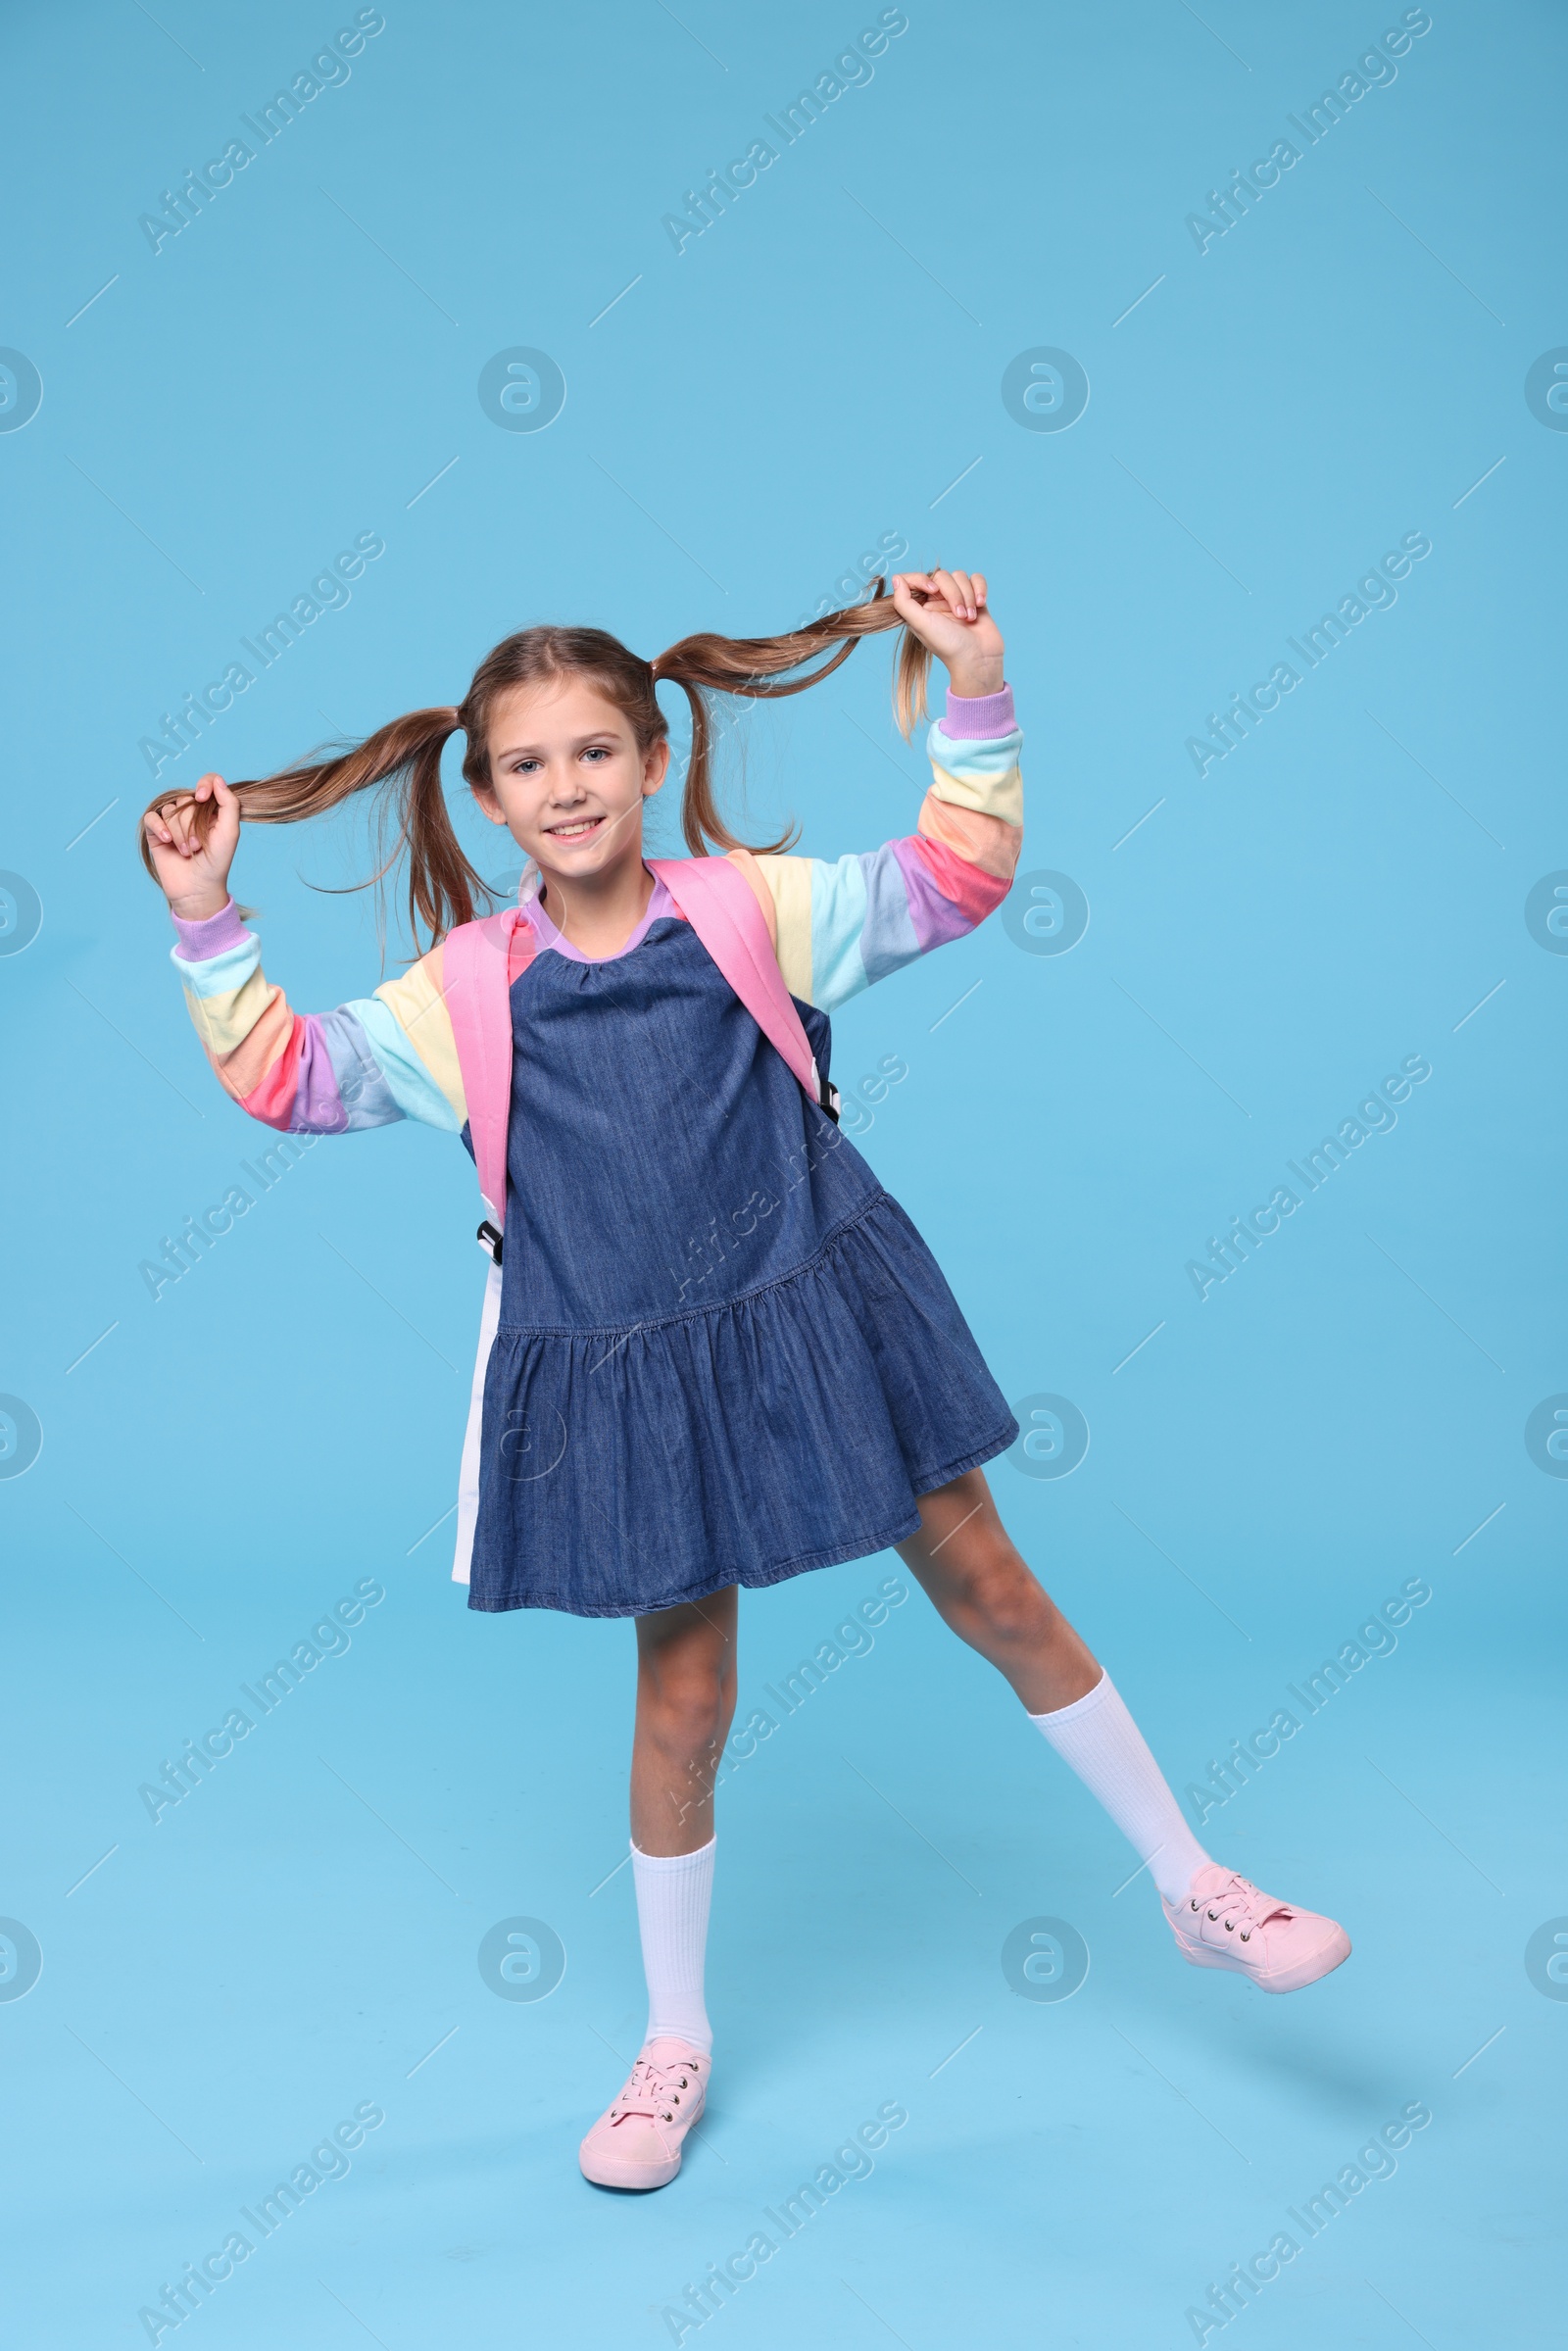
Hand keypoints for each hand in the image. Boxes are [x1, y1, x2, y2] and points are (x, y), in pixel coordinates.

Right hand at [142, 773, 240, 918]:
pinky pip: (152, 818)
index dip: (204, 785)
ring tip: (187, 852)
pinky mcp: (156, 832)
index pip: (208, 782)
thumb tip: (216, 779)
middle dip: (192, 824)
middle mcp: (192, 813)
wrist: (197, 889)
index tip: (202, 798)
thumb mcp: (230, 833)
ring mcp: (173, 822)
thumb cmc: (217, 862)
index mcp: (212, 810)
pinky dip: (160, 828)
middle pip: (186, 799)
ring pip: (170, 810)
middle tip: (198, 846)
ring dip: (180, 833)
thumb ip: (229, 804)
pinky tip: (167, 841)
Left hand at [890, 567, 1003, 696]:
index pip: (916, 579)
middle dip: (953, 594)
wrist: (978, 658)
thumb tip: (896, 578)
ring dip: (968, 596)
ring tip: (970, 617)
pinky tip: (981, 604)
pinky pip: (976, 579)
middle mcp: (937, 601)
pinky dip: (980, 589)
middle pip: (942, 576)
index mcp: (921, 607)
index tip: (932, 590)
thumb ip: (903, 603)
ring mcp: (957, 599)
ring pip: (960, 576)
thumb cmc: (948, 645)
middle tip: (960, 616)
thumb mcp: (920, 625)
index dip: (923, 579)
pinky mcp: (974, 599)